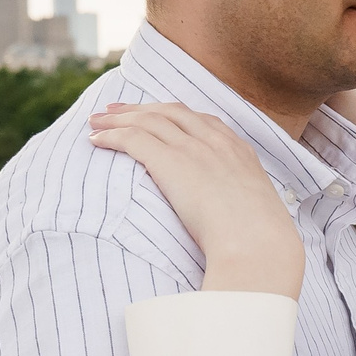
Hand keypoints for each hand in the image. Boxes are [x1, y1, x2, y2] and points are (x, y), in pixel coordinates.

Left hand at [87, 103, 306, 296]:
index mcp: (240, 152)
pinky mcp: (171, 162)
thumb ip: (240, 205)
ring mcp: (194, 149)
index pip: (201, 121)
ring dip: (118, 119)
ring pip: (148, 120)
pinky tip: (96, 141)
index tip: (155, 115)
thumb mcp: (257, 213)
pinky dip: (111, 136)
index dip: (173, 115)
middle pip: (171, 112)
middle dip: (141, 109)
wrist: (257, 246)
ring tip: (96, 123)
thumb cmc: (260, 243)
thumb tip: (232, 221)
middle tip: (115, 111)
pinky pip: (133, 139)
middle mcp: (216, 143)